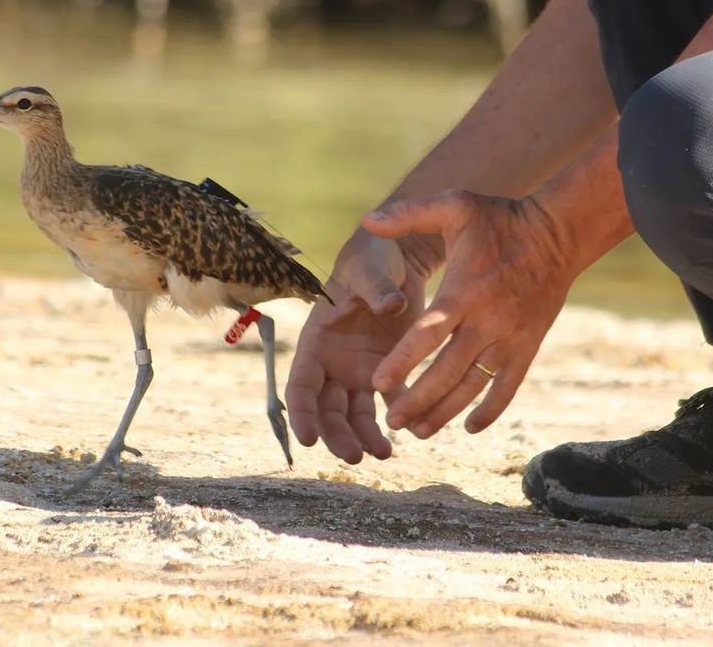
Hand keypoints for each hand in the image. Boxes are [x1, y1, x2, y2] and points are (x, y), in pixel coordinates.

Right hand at [285, 231, 436, 462]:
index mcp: (317, 340)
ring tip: (383, 454)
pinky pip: (390, 401)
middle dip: (336, 435)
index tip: (307, 440)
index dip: (301, 413)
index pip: (301, 385)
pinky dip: (397, 418)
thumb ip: (376, 288)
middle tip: (353, 457)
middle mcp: (334, 362)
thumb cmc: (373, 256)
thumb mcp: (370, 267)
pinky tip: (411, 430)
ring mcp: (360, 369)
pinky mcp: (388, 369)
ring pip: (355, 413)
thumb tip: (391, 307)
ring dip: (364, 436)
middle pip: (327, 409)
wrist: (398, 256)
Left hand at [362, 189, 574, 437]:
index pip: (427, 335)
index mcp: (463, 292)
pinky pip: (507, 387)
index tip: (378, 383)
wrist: (558, 234)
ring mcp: (509, 339)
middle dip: (417, 399)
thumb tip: (366, 219)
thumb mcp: (454, 206)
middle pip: (447, 371)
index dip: (403, 361)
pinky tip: (469, 428)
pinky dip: (490, 410)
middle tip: (391, 422)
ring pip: (474, 386)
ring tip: (419, 431)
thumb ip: (408, 215)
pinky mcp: (527, 347)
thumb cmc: (500, 219)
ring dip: (446, 412)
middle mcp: (486, 322)